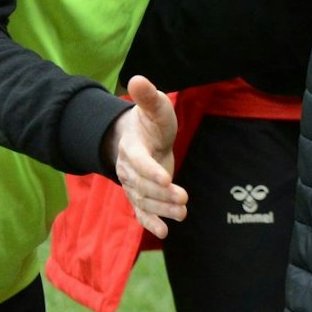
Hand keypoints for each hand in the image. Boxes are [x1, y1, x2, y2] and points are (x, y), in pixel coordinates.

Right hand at [103, 75, 182, 238]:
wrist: (138, 137)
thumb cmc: (150, 121)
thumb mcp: (153, 106)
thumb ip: (147, 96)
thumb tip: (137, 79)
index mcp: (132, 147)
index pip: (139, 161)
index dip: (151, 170)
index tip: (166, 178)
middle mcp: (129, 169)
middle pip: (143, 185)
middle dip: (162, 194)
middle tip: (182, 200)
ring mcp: (133, 184)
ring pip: (144, 200)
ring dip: (161, 209)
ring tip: (181, 214)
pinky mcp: (140, 195)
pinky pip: (141, 212)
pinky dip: (150, 222)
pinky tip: (163, 232)